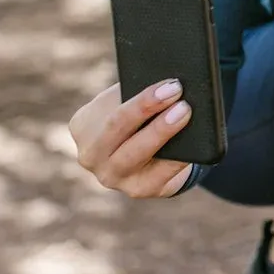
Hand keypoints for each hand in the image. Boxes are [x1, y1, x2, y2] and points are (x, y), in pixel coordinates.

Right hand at [68, 80, 196, 198]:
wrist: (145, 158)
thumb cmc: (136, 121)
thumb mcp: (126, 103)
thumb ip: (135, 93)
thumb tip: (165, 84)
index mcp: (83, 126)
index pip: (108, 105)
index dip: (139, 95)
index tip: (166, 84)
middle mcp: (91, 155)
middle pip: (117, 126)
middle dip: (147, 107)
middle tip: (176, 91)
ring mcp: (111, 176)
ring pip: (135, 153)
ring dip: (161, 131)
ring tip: (183, 112)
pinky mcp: (137, 190)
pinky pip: (158, 174)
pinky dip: (176, 159)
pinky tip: (190, 147)